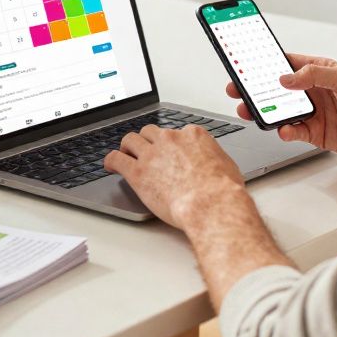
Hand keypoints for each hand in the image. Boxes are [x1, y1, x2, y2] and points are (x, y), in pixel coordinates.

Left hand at [104, 125, 245, 227]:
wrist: (211, 203)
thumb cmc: (222, 190)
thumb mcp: (227, 166)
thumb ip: (215, 159)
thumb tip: (214, 163)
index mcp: (192, 135)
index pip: (175, 132)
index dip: (170, 143)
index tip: (168, 150)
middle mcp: (170, 139)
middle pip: (150, 132)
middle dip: (147, 141)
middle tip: (144, 151)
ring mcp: (152, 154)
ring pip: (130, 140)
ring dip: (127, 147)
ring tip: (125, 155)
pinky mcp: (137, 171)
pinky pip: (116, 158)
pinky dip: (111, 160)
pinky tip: (110, 165)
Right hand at [228, 53, 336, 163]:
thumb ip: (314, 76)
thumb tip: (287, 78)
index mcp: (318, 72)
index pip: (285, 64)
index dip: (263, 64)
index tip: (244, 65)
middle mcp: (313, 92)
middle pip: (275, 89)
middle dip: (255, 90)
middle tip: (237, 91)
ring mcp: (314, 113)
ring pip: (280, 111)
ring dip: (264, 112)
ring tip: (251, 112)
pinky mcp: (317, 133)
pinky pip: (293, 132)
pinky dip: (285, 132)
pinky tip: (283, 130)